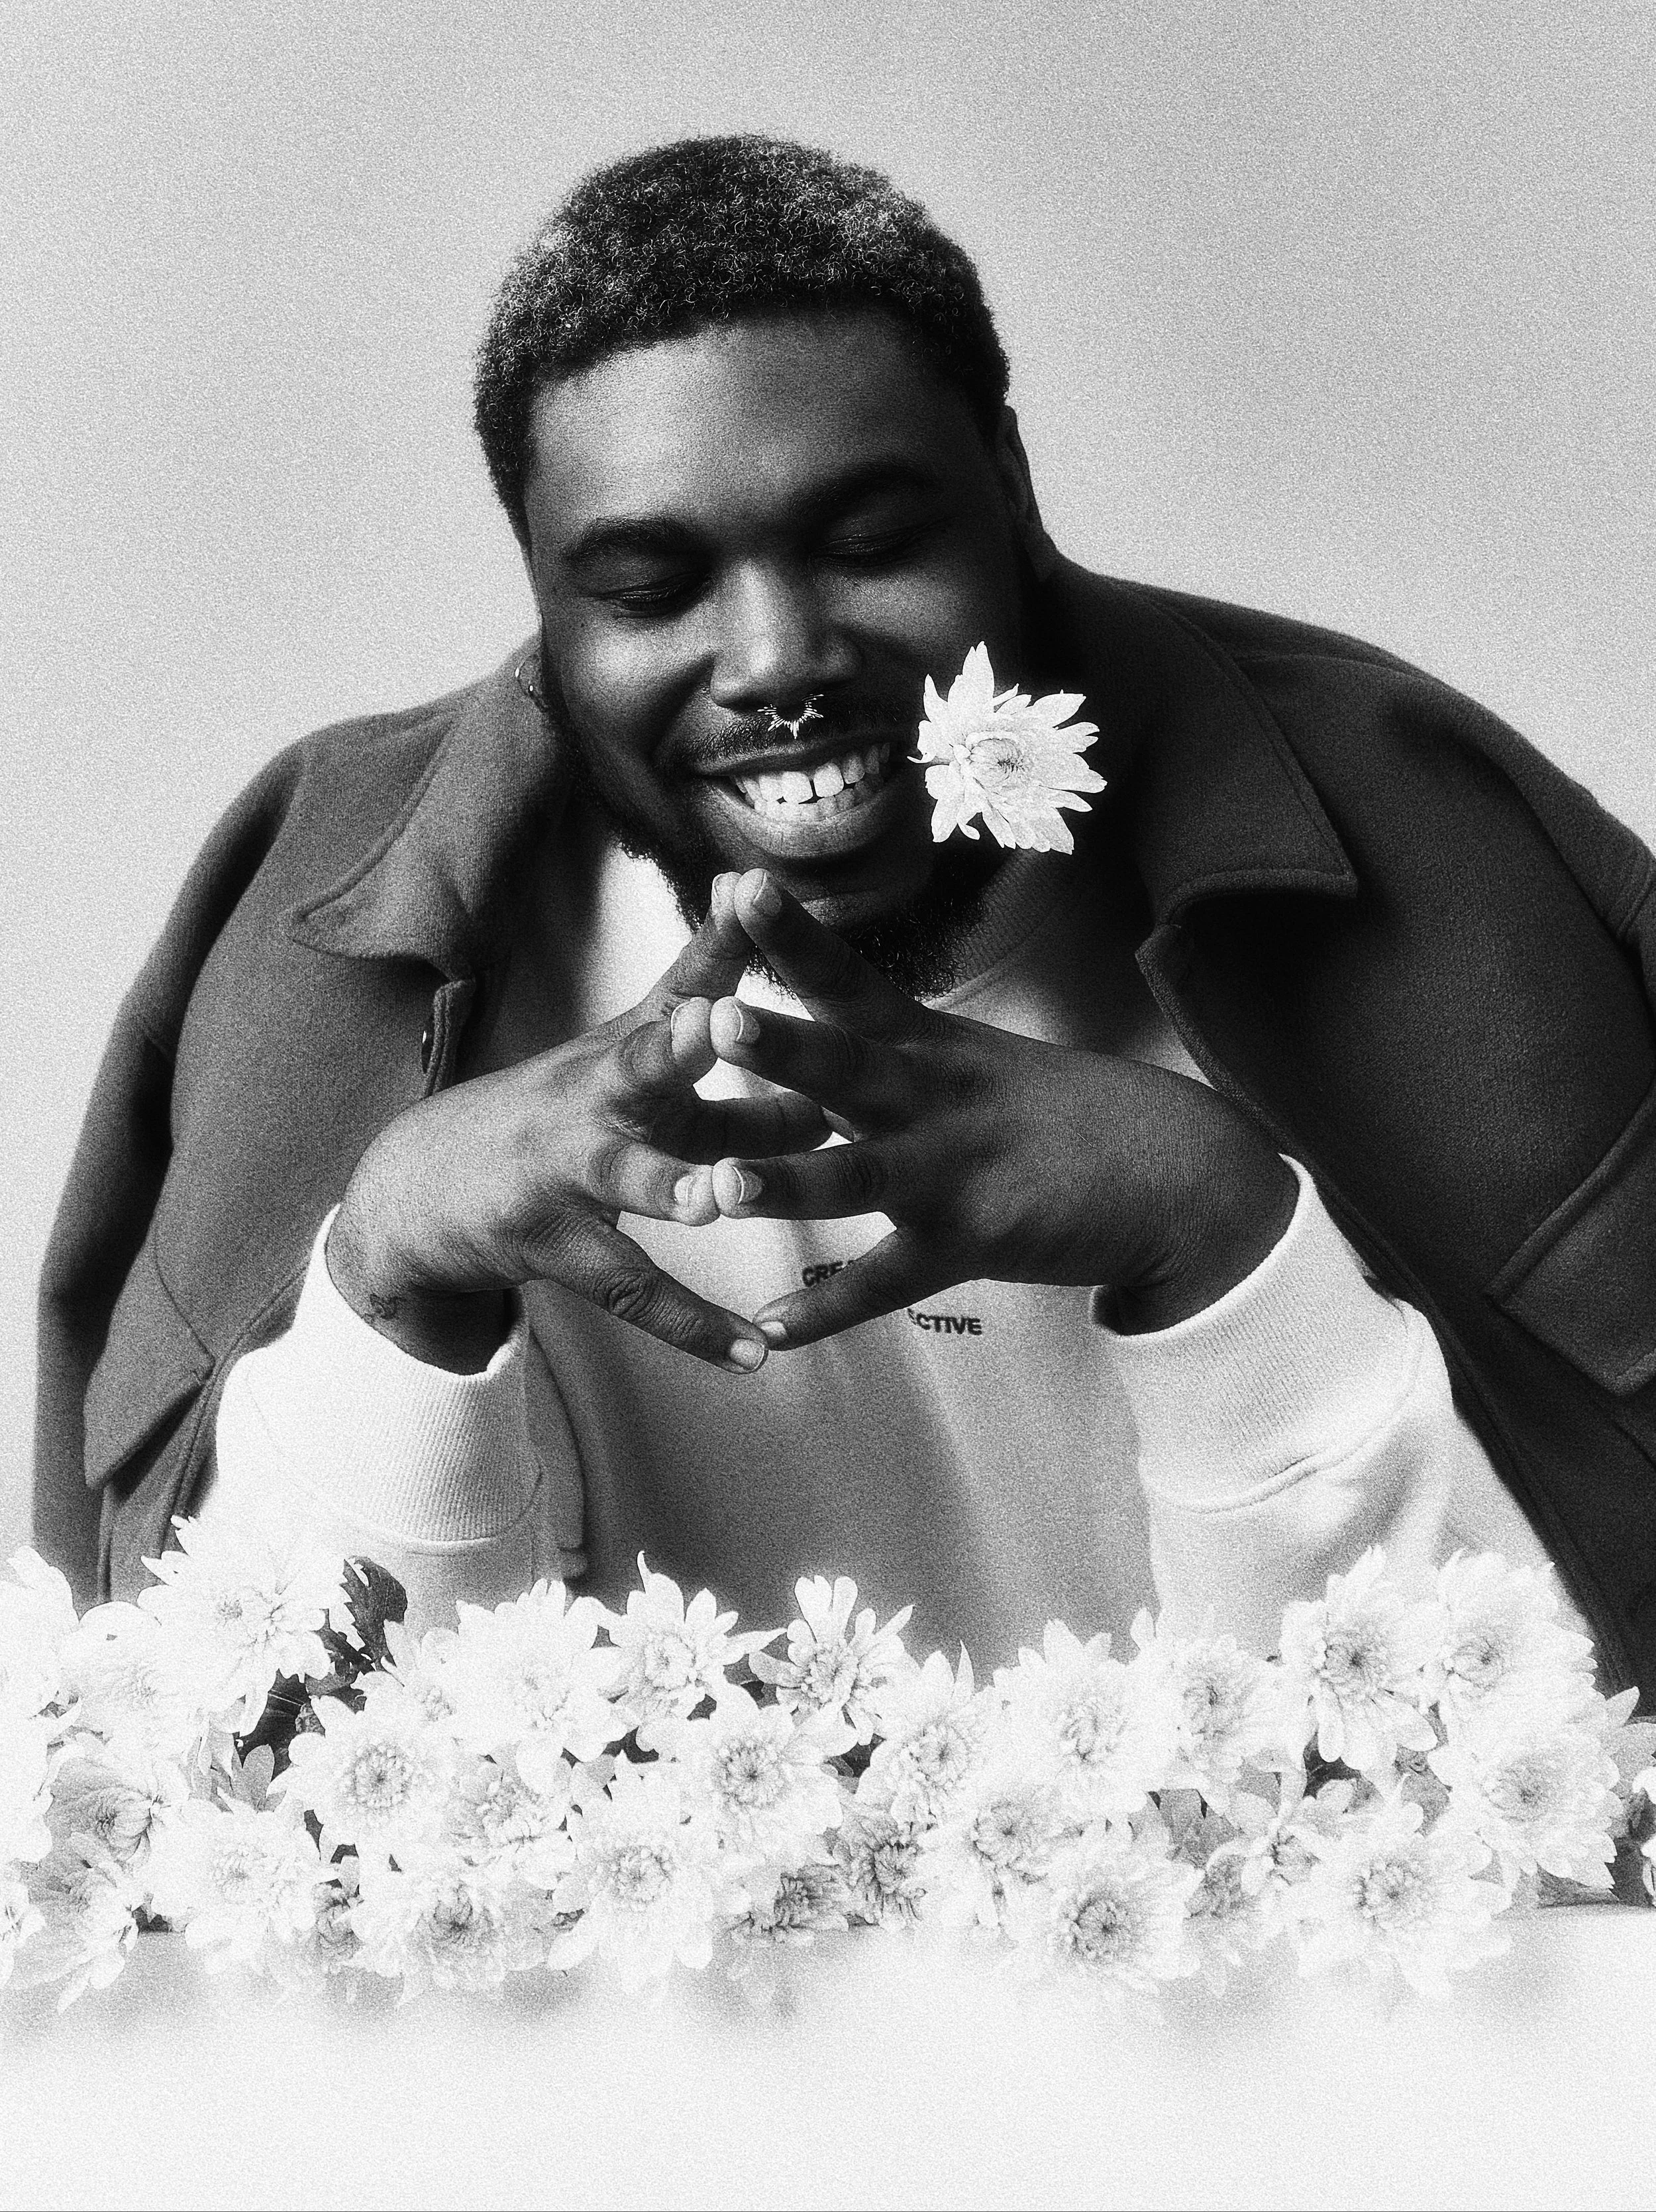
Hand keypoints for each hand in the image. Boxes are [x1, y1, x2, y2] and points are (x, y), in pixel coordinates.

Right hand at [327, 875, 828, 1371]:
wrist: (419, 1192)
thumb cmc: (554, 1119)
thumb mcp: (622, 1062)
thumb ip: (710, 1035)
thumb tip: (804, 1003)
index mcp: (622, 1052)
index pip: (679, 985)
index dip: (716, 939)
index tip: (752, 888)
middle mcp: (592, 1101)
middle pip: (640, 1068)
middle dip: (683, 1045)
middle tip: (723, 1020)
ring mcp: (565, 1176)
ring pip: (628, 1182)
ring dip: (675, 1188)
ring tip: (721, 1199)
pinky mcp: (552, 1248)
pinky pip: (632, 1293)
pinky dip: (694, 1326)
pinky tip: (755, 1351)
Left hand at [705, 872, 1297, 1346]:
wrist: (1175, 1172)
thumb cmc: (1061, 1112)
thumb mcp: (970, 1061)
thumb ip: (888, 1049)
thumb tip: (804, 1028)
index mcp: (927, 1045)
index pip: (850, 979)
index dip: (793, 935)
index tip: (736, 886)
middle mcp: (932, 1097)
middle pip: (845, 1064)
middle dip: (779, 1043)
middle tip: (714, 1014)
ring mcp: (951, 1172)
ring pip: (858, 1177)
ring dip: (789, 1181)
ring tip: (721, 1185)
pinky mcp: (972, 1242)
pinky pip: (889, 1282)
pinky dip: (829, 1309)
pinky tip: (770, 1331)